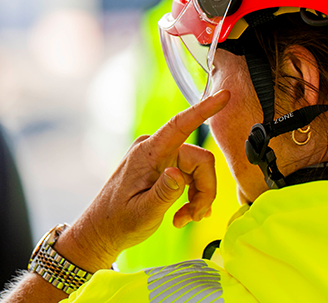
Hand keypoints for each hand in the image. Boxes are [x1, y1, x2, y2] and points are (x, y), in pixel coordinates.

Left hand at [55, 89, 230, 272]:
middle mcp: (156, 150)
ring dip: (198, 197)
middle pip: (201, 160)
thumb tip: (179, 173)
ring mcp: (161, 158)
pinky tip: (183, 214)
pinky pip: (192, 176)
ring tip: (185, 218)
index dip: (204, 109)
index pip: (180, 125)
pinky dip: (192, 196)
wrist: (102, 232)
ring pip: (200, 171)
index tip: (225, 95)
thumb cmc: (118, 222)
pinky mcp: (165, 168)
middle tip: (196, 215)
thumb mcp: (143, 213)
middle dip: (205, 189)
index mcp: (148, 153)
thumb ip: (164, 192)